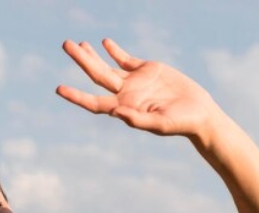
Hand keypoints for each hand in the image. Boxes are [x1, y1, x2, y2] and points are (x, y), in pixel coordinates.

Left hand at [56, 39, 219, 138]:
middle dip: (81, 60)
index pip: (94, 102)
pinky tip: (105, 43)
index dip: (77, 96)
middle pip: (96, 76)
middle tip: (66, 45)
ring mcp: (135, 82)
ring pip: (107, 66)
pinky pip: (126, 59)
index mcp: (124, 108)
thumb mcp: (159, 124)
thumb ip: (137, 119)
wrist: (199, 113)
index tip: (59, 89)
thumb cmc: (180, 124)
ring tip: (76, 43)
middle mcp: (125, 95)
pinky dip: (115, 51)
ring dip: (92, 55)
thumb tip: (115, 112)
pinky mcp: (148, 70)